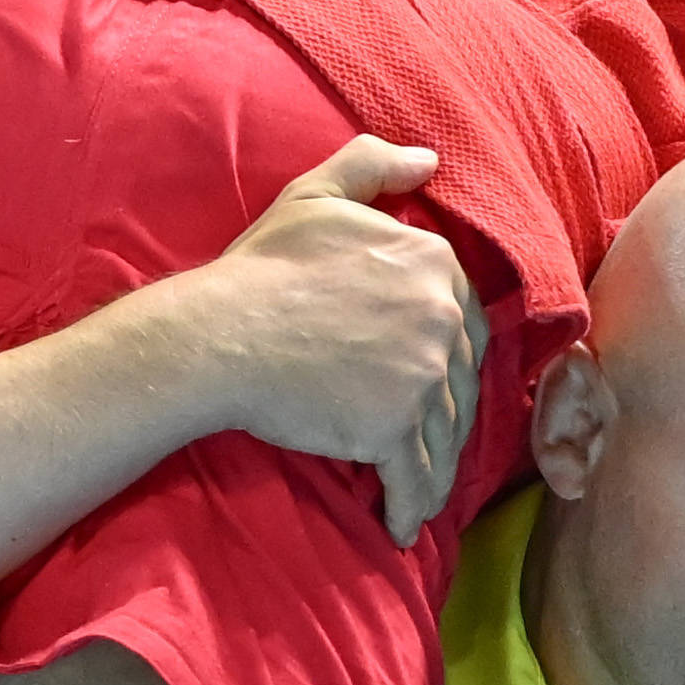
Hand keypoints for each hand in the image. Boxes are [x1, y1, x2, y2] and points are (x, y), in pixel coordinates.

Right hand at [152, 138, 487, 543]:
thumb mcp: (317, 194)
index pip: (464, 321)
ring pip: (445, 435)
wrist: (220, 332)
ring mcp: (423, 376)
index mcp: (433, 263)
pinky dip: (410, 505)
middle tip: (424, 441)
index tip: (426, 380)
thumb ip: (374, 167)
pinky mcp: (397, 428)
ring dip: (434, 468)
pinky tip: (398, 525)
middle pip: (462, 381)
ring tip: (415, 490)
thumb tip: (430, 160)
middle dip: (446, 415)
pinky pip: (417, 477)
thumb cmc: (262, 267)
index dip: (446, 356)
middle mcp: (442, 316)